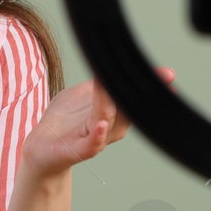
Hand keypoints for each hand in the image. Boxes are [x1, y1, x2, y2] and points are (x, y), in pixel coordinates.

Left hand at [20, 67, 175, 176]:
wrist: (42, 147)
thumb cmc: (65, 121)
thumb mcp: (84, 93)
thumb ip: (100, 80)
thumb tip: (114, 60)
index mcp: (114, 112)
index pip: (134, 95)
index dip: (150, 85)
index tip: (168, 75)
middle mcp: (110, 127)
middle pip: (128, 107)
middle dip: (142, 94)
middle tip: (158, 77)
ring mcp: (96, 138)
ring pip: (109, 119)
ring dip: (112, 104)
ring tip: (111, 85)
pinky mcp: (78, 150)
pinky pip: (91, 144)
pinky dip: (98, 136)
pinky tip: (102, 125)